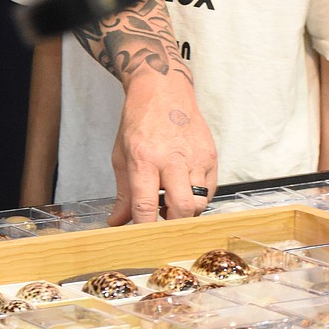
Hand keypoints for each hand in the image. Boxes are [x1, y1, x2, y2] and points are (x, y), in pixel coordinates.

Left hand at [109, 70, 216, 223]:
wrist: (163, 89)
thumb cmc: (139, 121)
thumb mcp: (121, 155)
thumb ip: (123, 194)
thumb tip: (117, 223)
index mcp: (144, 158)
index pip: (146, 205)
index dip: (145, 229)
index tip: (142, 240)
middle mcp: (173, 158)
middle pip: (183, 208)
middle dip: (174, 225)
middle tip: (163, 222)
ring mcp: (196, 157)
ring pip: (200, 203)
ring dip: (186, 212)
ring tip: (172, 202)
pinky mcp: (211, 156)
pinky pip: (209, 190)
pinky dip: (198, 198)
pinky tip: (184, 188)